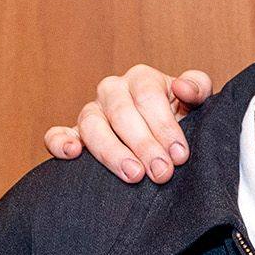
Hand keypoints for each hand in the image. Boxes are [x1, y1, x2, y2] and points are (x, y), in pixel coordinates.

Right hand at [44, 66, 212, 182]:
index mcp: (141, 78)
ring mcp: (92, 113)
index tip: (179, 155)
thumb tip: (182, 87)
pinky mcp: (75, 135)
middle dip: (144, 145)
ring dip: (112, 151)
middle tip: (162, 172)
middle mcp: (113, 91)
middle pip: (122, 113)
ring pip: (92, 125)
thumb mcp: (196, 101)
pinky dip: (60, 142)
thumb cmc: (181, 118)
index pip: (148, 95)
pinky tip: (72, 154)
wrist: (164, 139)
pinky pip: (57, 134)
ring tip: (133, 175)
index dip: (164, 125)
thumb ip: (197, 88)